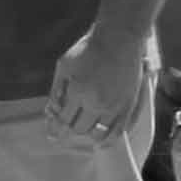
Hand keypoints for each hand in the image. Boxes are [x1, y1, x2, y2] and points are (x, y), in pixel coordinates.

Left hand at [45, 19, 157, 142]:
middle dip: (70, 130)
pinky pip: (119, 131)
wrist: (119, 39)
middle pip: (80, 129)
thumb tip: (52, 111)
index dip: (56, 129)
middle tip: (67, 130)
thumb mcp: (64, 65)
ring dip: (88, 136)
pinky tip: (102, 141)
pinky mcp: (129, 106)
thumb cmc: (88, 49)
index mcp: (78, 92)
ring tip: (84, 134)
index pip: (64, 120)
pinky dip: (109, 139)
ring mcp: (115, 106)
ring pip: (99, 133)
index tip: (52, 135)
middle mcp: (97, 102)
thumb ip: (57, 90)